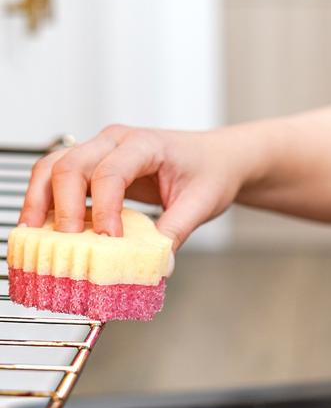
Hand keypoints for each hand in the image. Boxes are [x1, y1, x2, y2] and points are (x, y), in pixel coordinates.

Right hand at [19, 125, 244, 249]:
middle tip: (67, 242)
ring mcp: (102, 151)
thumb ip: (178, 231)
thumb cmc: (211, 171)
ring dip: (40, 200)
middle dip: (62, 205)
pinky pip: (61, 178)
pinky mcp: (96, 167)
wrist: (218, 159)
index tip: (108, 240)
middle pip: (70, 165)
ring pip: (54, 166)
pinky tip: (48, 230)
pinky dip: (49, 202)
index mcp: (145, 145)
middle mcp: (116, 142)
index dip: (104, 208)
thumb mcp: (202, 202)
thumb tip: (158, 265)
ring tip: (34, 235)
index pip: (111, 173)